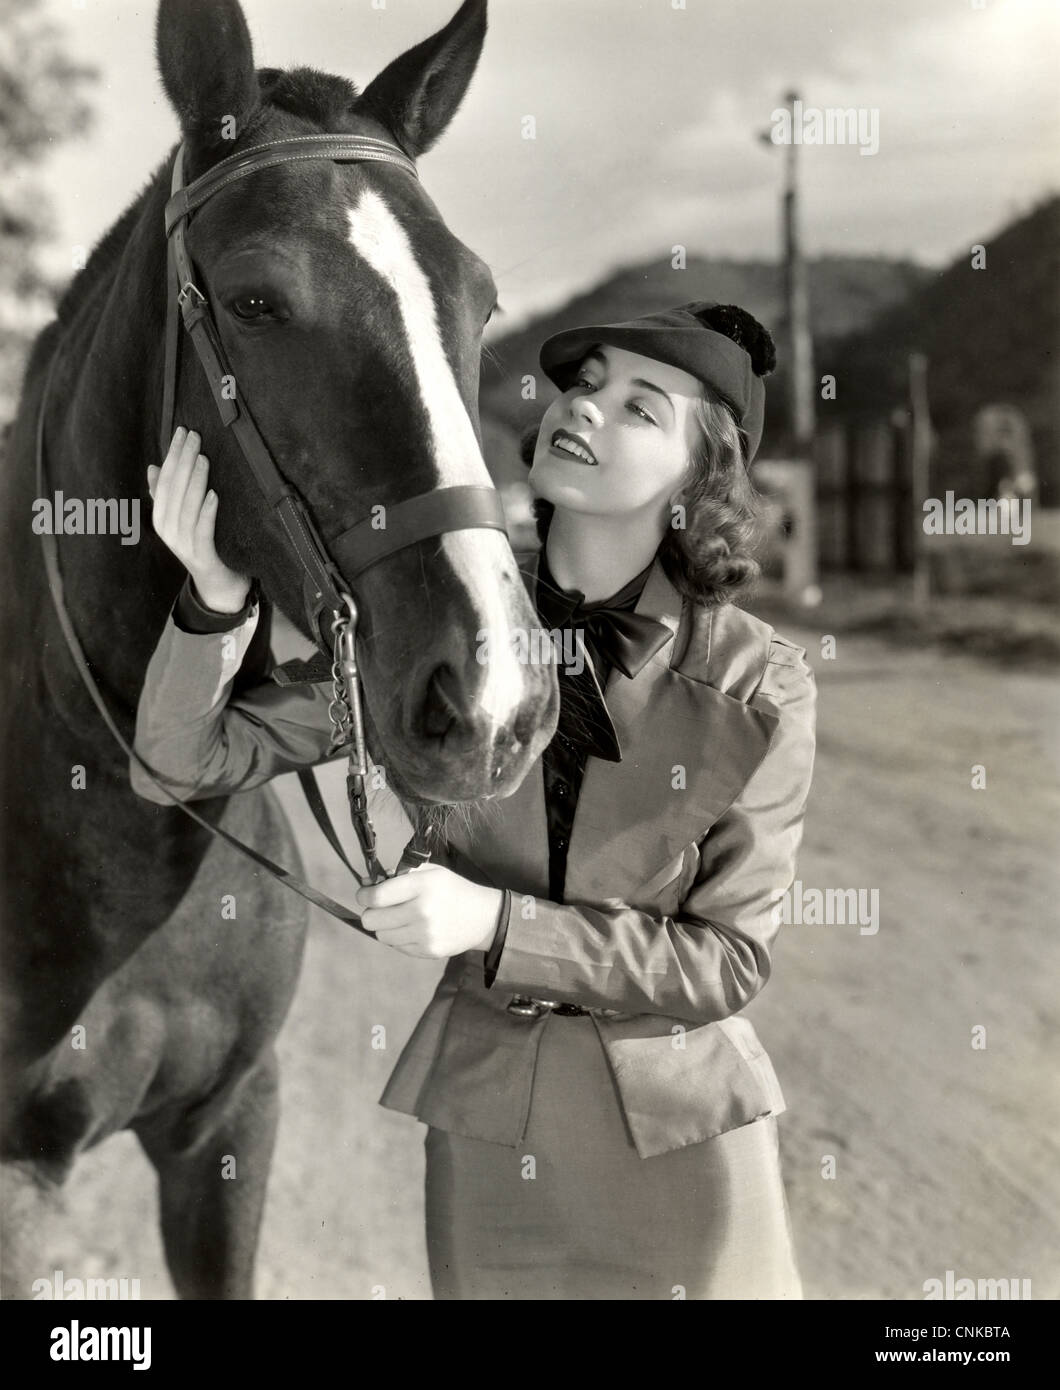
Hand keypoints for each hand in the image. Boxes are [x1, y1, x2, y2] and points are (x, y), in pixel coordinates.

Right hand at [147, 427, 250, 613]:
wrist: (216, 583)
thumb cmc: (202, 543)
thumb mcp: (182, 518)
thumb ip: (167, 495)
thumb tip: (153, 467)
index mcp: (161, 517)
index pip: (164, 480)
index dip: (172, 456)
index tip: (182, 432)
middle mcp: (167, 530)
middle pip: (174, 490)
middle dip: (183, 461)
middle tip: (195, 437)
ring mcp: (183, 544)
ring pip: (186, 507)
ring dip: (195, 481)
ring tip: (203, 458)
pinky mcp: (202, 555)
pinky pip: (203, 531)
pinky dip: (207, 512)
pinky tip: (214, 494)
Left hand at [356, 865, 503, 958]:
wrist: (484, 917)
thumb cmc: (453, 889)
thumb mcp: (430, 872)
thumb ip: (397, 874)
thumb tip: (366, 882)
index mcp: (422, 886)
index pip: (376, 897)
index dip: (364, 895)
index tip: (365, 894)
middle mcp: (422, 911)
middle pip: (372, 920)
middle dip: (371, 912)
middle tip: (380, 908)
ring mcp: (425, 934)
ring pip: (381, 935)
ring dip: (385, 926)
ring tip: (399, 918)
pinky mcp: (428, 951)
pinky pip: (397, 946)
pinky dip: (399, 938)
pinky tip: (413, 928)